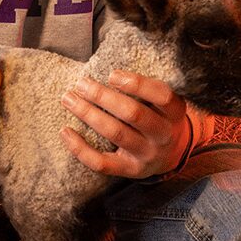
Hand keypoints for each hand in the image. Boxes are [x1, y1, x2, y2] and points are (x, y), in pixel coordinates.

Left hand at [59, 69, 190, 178]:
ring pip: (115, 133)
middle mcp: (163, 135)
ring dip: (88, 114)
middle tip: (82, 84)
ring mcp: (147, 155)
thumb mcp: (162, 102)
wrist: (171, 154)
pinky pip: (102, 163)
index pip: (162, 96)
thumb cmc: (159, 117)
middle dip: (103, 96)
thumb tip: (107, 70)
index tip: (112, 74)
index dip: (137, 84)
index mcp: (175, 113)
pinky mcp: (129, 170)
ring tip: (69, 99)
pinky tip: (66, 132)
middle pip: (133, 113)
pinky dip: (80, 148)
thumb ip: (145, 88)